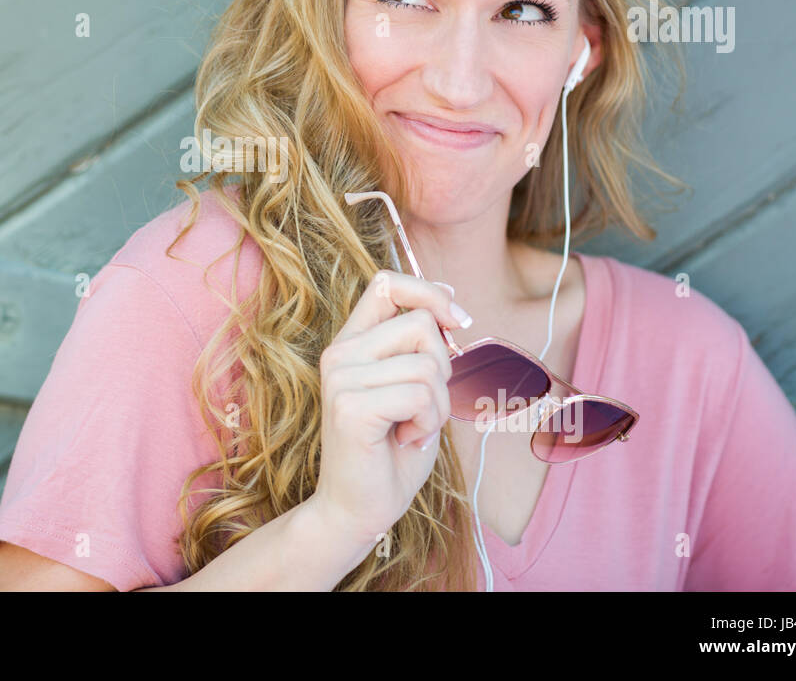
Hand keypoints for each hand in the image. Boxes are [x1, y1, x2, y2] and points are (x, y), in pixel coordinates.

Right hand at [309, 270, 472, 550]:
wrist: (358, 511)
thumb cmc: (392, 451)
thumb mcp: (412, 388)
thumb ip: (420, 349)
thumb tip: (450, 308)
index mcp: (351, 343)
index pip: (385, 283)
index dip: (427, 292)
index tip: (456, 321)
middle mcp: (339, 354)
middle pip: (420, 324)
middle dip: (443, 367)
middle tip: (423, 407)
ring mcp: (341, 378)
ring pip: (426, 364)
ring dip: (437, 404)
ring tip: (413, 428)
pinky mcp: (350, 406)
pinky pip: (419, 394)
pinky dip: (429, 422)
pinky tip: (407, 439)